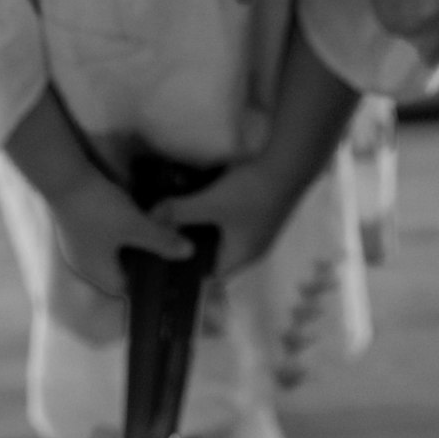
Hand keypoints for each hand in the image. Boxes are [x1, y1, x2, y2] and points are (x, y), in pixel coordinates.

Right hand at [51, 163, 194, 297]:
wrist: (63, 177)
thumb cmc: (98, 209)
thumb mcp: (135, 224)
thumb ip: (161, 240)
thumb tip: (189, 254)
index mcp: (98, 273)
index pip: (127, 287)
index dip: (147, 278)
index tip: (167, 265)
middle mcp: (85, 264)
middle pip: (120, 267)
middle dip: (141, 256)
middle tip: (164, 242)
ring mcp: (77, 245)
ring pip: (111, 249)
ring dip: (130, 240)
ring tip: (151, 226)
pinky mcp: (75, 225)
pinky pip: (102, 235)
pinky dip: (117, 229)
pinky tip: (130, 213)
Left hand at [152, 157, 294, 277]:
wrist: (287, 162)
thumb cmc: (250, 192)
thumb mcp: (210, 203)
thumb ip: (179, 211)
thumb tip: (150, 219)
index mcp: (240, 256)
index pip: (209, 275)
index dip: (186, 268)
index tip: (161, 256)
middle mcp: (250, 247)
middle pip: (213, 253)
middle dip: (189, 242)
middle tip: (162, 232)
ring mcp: (256, 228)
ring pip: (221, 234)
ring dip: (201, 225)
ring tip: (175, 214)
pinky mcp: (258, 209)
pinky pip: (229, 219)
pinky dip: (212, 212)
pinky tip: (197, 196)